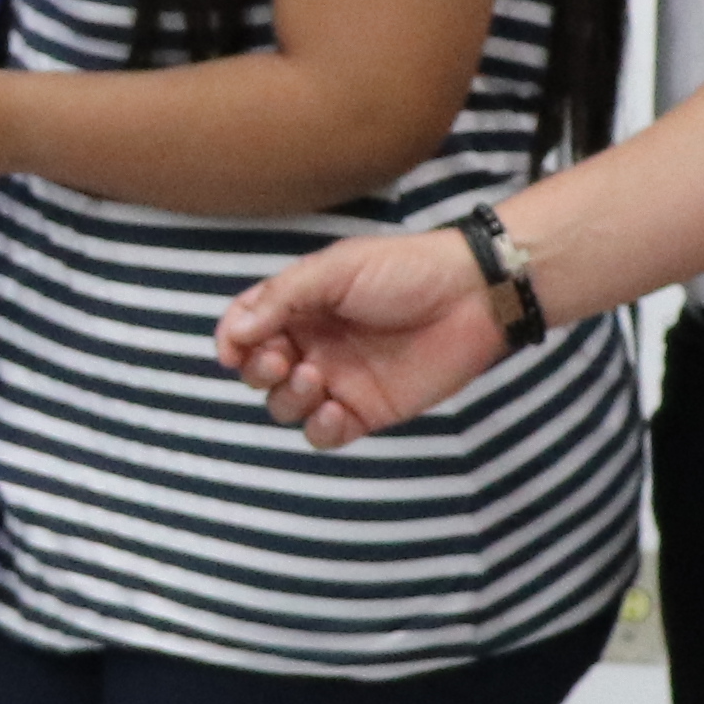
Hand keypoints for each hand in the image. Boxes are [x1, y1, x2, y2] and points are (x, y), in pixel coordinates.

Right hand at [211, 228, 507, 449]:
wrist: (472, 295)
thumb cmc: (404, 270)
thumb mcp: (335, 269)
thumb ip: (281, 299)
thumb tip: (234, 335)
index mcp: (301, 306)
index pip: (246, 328)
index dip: (231, 341)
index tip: (232, 350)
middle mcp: (314, 344)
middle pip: (258, 371)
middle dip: (258, 370)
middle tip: (280, 359)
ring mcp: (339, 380)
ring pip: (285, 406)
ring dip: (287, 397)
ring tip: (314, 378)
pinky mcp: (367, 410)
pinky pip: (324, 434)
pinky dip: (318, 429)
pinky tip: (332, 411)